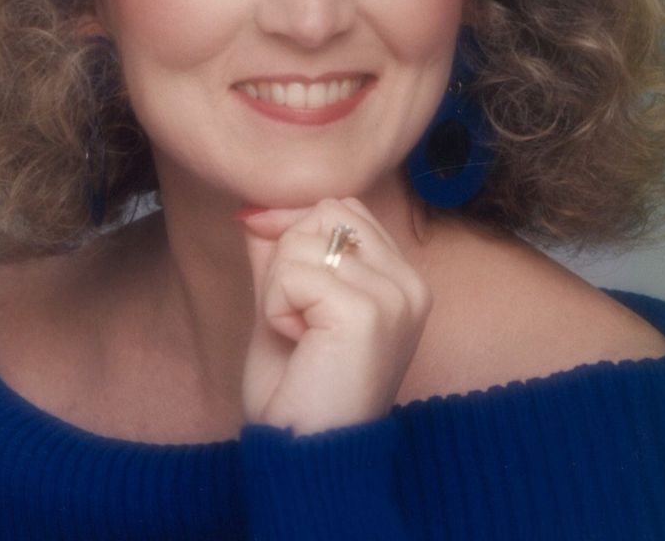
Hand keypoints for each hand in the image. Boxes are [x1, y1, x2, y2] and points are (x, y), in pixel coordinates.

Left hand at [240, 197, 430, 435]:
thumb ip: (280, 254)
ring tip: (301, 335)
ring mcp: (394, 296)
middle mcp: (409, 283)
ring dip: (279, 287)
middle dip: (289, 257)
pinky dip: (277, 307)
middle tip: (298, 317)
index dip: (297, 225)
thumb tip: (255, 209)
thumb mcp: (286, 305)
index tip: (278, 268)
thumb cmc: (299, 388)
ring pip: (303, 240)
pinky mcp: (367, 312)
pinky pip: (292, 273)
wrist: (306, 455)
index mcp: (402, 280)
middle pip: (325, 213)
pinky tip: (300, 344)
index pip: (343, 208)